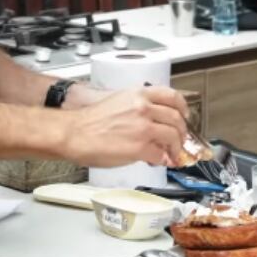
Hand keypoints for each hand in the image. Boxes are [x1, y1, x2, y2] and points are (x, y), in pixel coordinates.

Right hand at [62, 87, 188, 167]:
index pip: (172, 96)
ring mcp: (143, 127)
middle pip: (176, 118)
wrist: (71, 133)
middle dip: (182, 131)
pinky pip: (160, 154)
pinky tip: (160, 161)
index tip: (185, 115)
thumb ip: (140, 109)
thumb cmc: (88, 122)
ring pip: (173, 136)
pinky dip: (163, 159)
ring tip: (173, 153)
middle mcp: (144, 108)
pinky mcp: (140, 146)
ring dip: (176, 147)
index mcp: (139, 95)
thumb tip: (154, 123)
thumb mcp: (118, 103)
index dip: (182, 108)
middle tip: (180, 140)